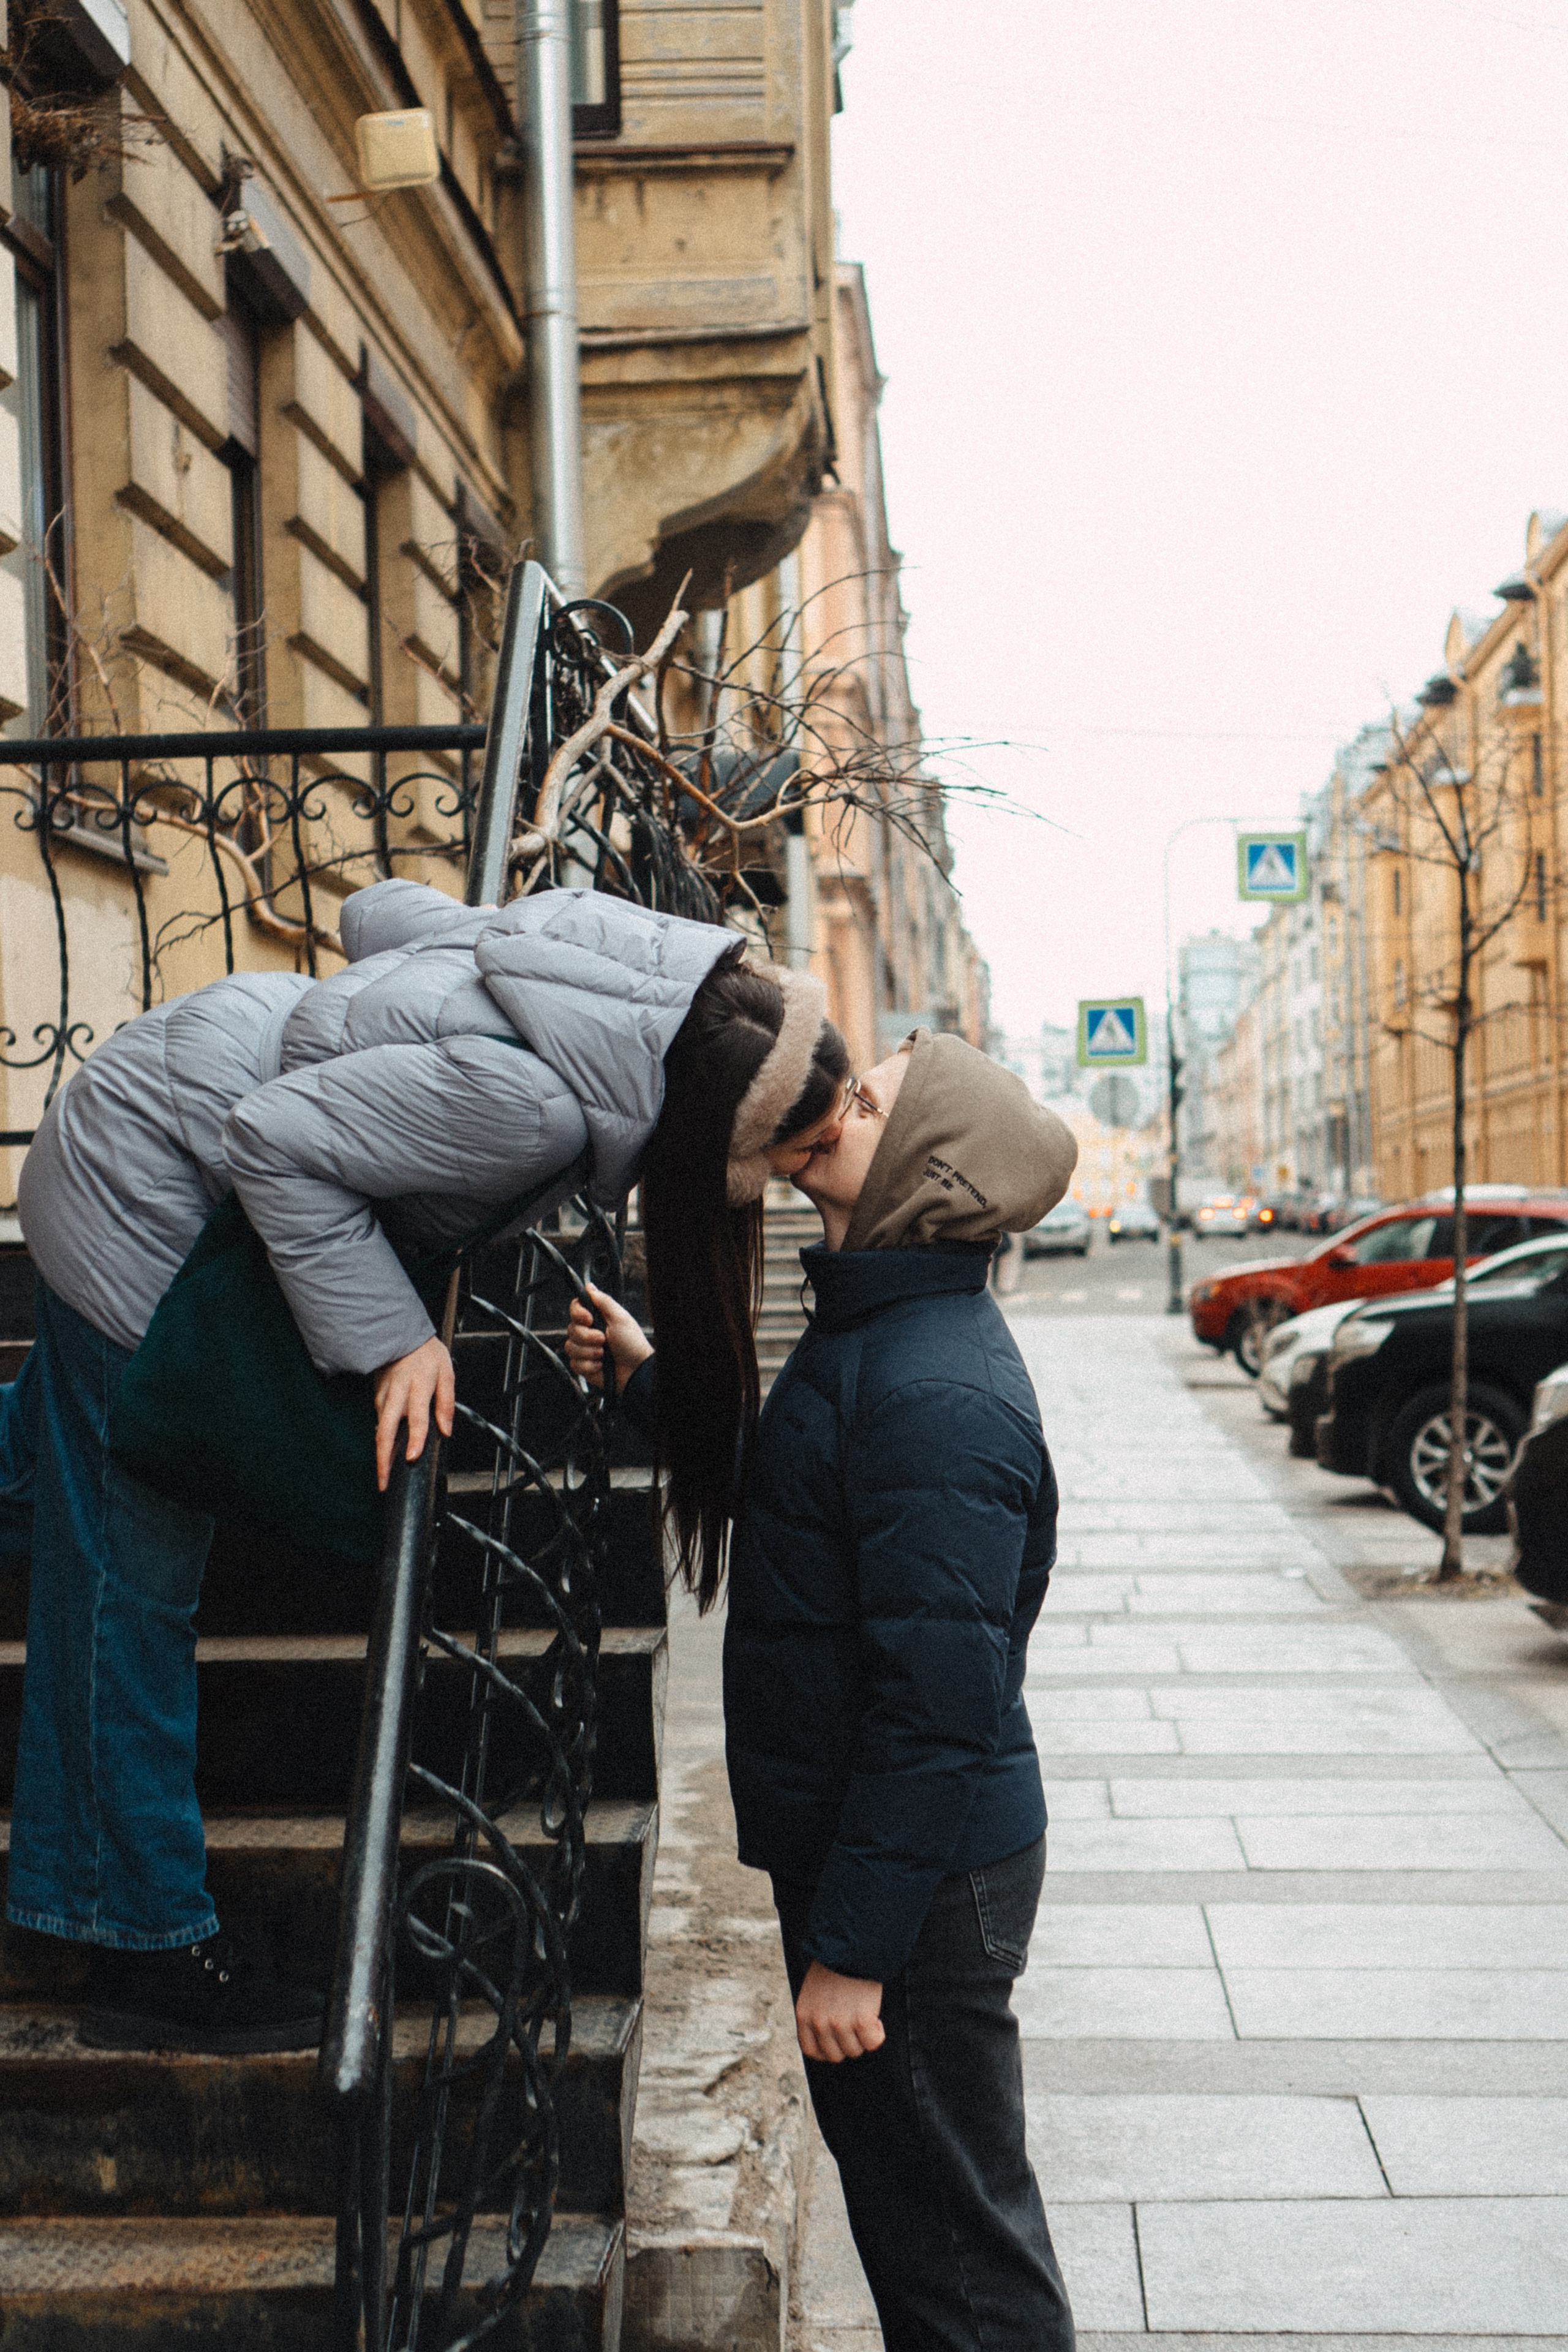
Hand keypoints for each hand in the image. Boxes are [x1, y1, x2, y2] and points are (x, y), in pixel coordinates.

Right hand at [372, 1335, 454, 1490]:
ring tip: (383, 1475)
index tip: (411, 1457)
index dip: (415, 1438)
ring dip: (380, 1452)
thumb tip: (446, 1430)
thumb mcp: (446, 1371)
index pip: (417, 1417)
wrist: (399, 1333)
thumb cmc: (426, 1352)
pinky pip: (378, 1419)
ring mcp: (384, 1394)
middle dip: (383, 1459)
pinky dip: (380, 1436)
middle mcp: (398, 1392)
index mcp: (419, 1386)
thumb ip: (446, 1401)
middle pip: (386, 1430)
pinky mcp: (376, 1395)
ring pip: (379, 1427)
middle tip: (383, 1482)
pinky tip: (383, 1449)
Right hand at [565, 1284, 652, 1395]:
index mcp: (596, 1318)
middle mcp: (587, 1332)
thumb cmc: (632, 1343)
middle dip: (587, 1337)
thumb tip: (589, 1286)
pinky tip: (601, 1365)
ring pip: (570, 1347)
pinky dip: (588, 1365)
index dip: (578, 1313)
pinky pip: (574, 1363)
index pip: (575, 1308)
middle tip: (603, 1340)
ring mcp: (584, 1349)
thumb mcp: (620, 1318)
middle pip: (570, 1329)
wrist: (636, 1370)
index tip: (589, 1319)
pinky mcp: (582, 1365)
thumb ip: (603, 1301)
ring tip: (603, 1354)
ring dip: (589, 1352)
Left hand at [794, 1961, 884, 2062]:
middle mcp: (819, 2022)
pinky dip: (877, 2034)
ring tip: (865, 2017)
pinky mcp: (861, 2020)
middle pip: (835, 2055)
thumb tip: (829, 2036)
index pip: (811, 2050)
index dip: (827, 2050)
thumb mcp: (813, 1990)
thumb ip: (816, 2013)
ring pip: (855, 2050)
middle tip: (854, 2026)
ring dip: (862, 2038)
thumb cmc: (835, 1964)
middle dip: (846, 2043)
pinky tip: (876, 2018)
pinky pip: (873, 2042)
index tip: (838, 2042)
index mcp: (804, 2014)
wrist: (851, 1945)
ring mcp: (840, 2023)